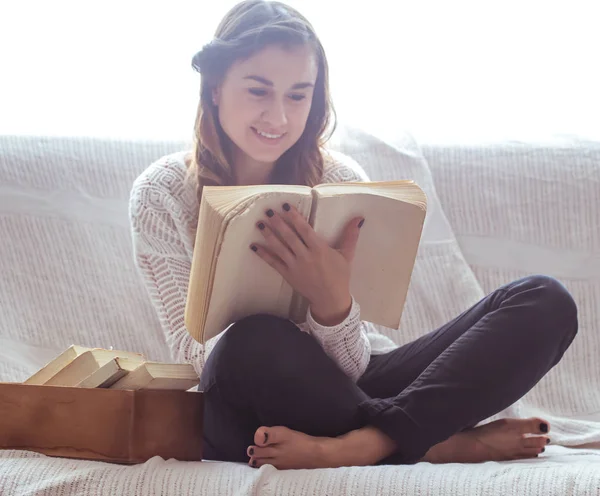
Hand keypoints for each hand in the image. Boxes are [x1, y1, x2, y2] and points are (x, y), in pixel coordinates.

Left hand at [250, 203, 363, 322]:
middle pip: (289, 237)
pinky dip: (263, 254)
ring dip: (269, 235)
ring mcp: (295, 266)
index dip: (294, 217)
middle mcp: (305, 256)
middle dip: (278, 223)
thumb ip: (350, 235)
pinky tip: (254, 246)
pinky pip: (273, 263)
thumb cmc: (340, 276)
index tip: (285, 206)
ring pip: (279, 248)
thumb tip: (359, 218)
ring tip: (260, 223)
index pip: (304, 229)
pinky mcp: (288, 275)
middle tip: (268, 210)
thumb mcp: (347, 255)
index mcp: (319, 249)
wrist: (331, 299)